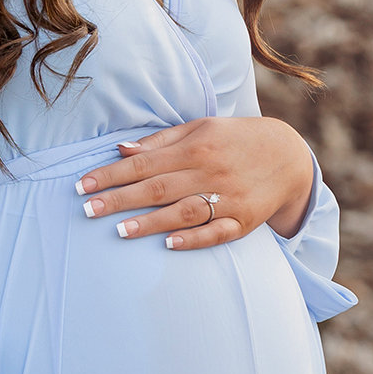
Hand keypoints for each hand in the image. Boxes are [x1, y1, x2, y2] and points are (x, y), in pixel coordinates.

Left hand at [76, 116, 314, 249]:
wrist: (289, 156)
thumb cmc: (233, 140)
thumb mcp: (200, 129)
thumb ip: (160, 142)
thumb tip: (121, 150)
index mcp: (196, 147)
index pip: (145, 163)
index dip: (112, 174)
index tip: (83, 185)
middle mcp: (211, 172)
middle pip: (159, 188)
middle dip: (121, 199)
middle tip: (87, 210)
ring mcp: (229, 198)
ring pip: (185, 212)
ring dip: (151, 222)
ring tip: (119, 231)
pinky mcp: (244, 221)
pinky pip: (217, 232)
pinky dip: (194, 239)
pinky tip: (169, 244)